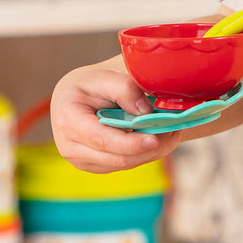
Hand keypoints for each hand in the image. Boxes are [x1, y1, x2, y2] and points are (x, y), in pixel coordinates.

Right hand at [50, 55, 180, 173]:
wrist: (76, 96)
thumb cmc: (91, 84)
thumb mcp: (104, 77)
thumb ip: (125, 90)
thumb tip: (145, 111)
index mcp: (68, 121)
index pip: (102, 139)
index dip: (131, 143)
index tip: (155, 139)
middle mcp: (69, 146)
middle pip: (117, 158)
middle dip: (149, 148)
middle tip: (174, 130)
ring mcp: (81, 160)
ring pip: (125, 164)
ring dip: (151, 152)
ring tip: (171, 131)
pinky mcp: (95, 165)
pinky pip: (125, 164)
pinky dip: (144, 153)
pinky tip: (159, 137)